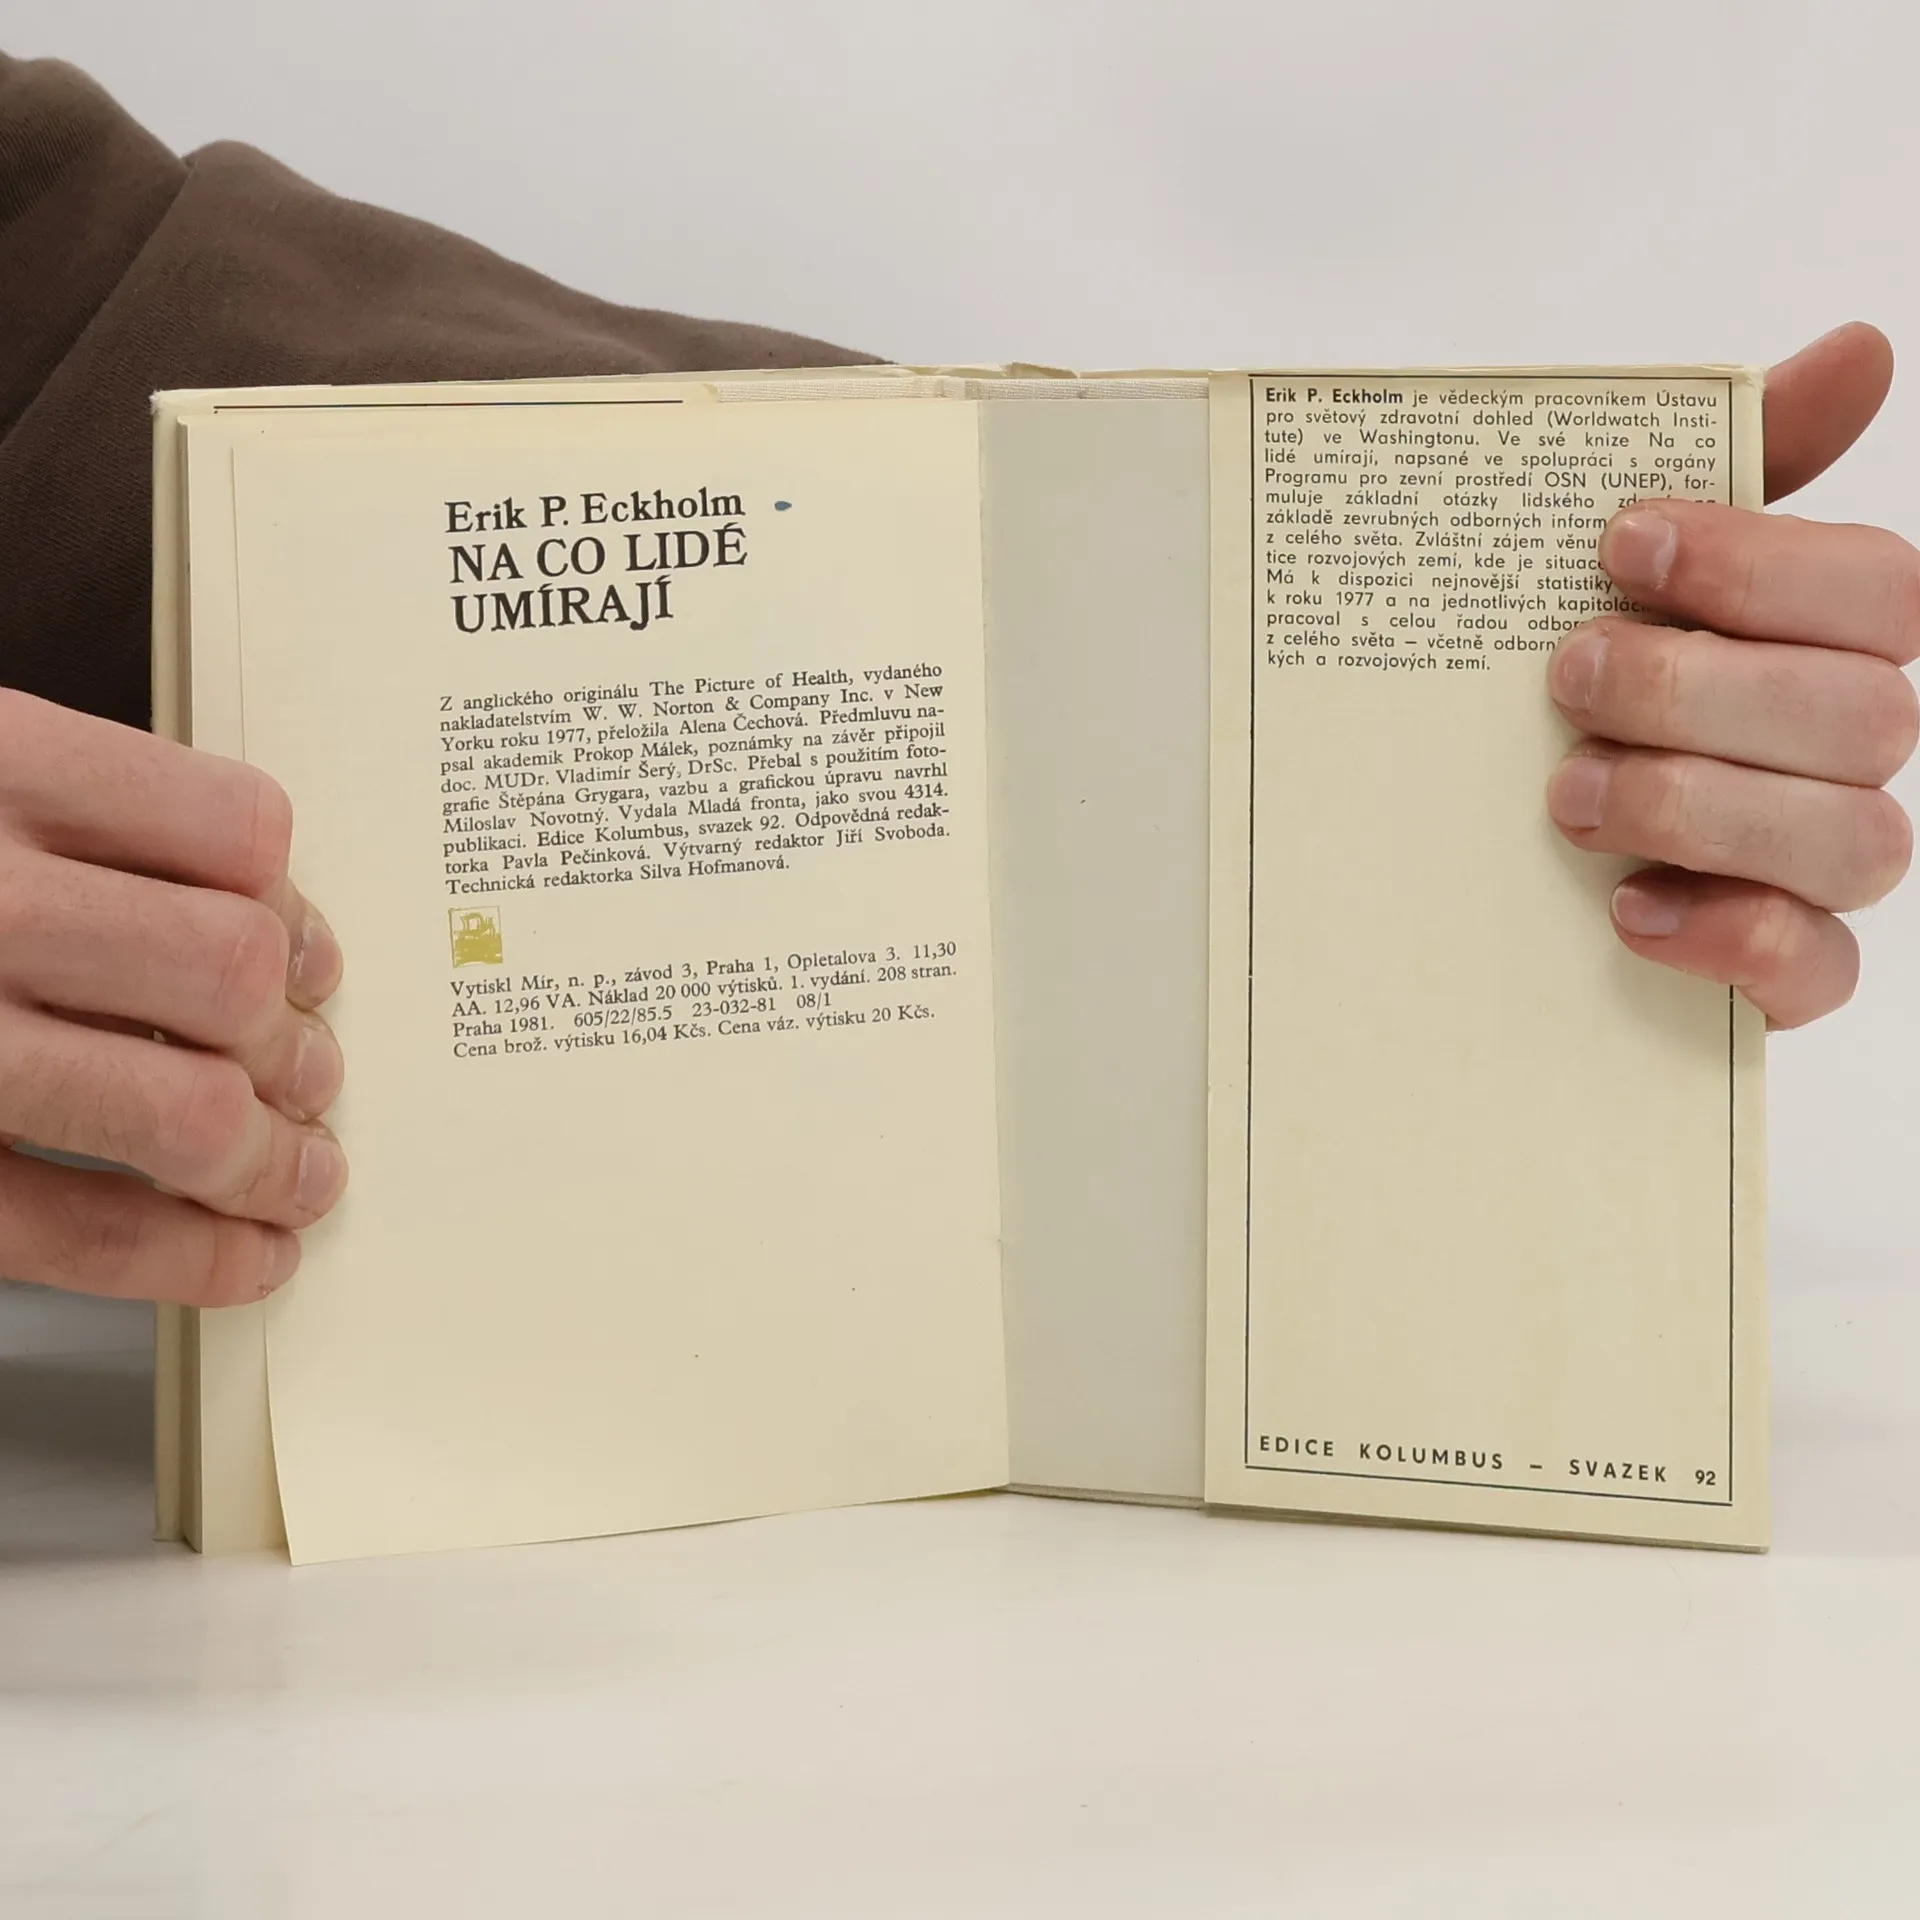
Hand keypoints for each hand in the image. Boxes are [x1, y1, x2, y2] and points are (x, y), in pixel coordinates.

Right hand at [0, 693, 345, 1302]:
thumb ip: (75, 819)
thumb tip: (266, 923)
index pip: (233, 829)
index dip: (297, 907)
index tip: (310, 954)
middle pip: (227, 973)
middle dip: (294, 1042)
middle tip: (311, 1074)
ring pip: (181, 1112)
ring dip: (270, 1158)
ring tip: (299, 1171)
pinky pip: (77, 1229)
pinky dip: (190, 1257)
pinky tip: (243, 1255)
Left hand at [1545, 323, 1918, 1027]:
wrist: (1483, 837)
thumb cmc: (1581, 683)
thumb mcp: (1628, 571)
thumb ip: (1741, 465)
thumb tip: (1866, 346)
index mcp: (1830, 643)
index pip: (1880, 590)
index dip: (1760, 561)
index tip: (1620, 540)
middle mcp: (1849, 752)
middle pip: (1861, 713)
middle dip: (1700, 687)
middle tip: (1567, 674)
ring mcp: (1822, 866)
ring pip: (1855, 840)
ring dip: (1701, 805)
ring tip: (1567, 795)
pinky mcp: (1784, 968)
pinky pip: (1818, 969)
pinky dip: (1731, 936)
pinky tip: (1628, 910)